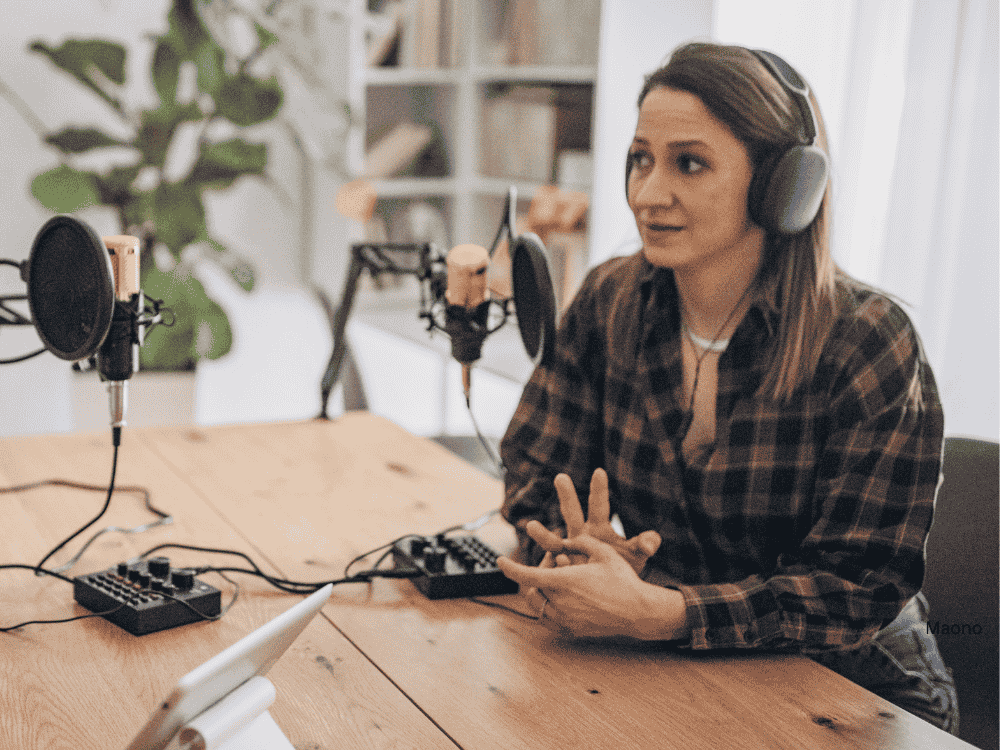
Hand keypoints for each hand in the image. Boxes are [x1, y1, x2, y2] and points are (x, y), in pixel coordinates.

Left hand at [498, 535, 684, 639]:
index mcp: (565, 581)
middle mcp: (561, 602)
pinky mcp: (570, 630)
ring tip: (558, 581)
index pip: (527, 576)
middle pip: (532, 588)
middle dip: (536, 573)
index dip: (510, 568)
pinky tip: (560, 597)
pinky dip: (546, 607)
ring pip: (537, 604)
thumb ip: (579, 541)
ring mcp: (565, 619)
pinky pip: (547, 619)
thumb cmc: (622, 579)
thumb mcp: (602, 551)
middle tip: (554, 564)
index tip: (501, 561)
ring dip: (540, 591)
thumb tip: (562, 542)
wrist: (638, 611)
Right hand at [526, 468, 660, 576]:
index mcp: (599, 527)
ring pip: (553, 541)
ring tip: (531, 525)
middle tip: (561, 477)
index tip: (600, 472)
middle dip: (567, 496)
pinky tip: (551, 564)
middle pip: (572, 513)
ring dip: (543, 534)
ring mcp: (567, 553)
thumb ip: (644, 546)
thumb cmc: (623, 568)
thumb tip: (650, 543)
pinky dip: (551, 566)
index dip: (599, 489)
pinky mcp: (560, 571)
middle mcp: (580, 535)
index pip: (599, 505)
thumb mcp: (636, 557)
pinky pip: (552, 567)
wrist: (610, 594)